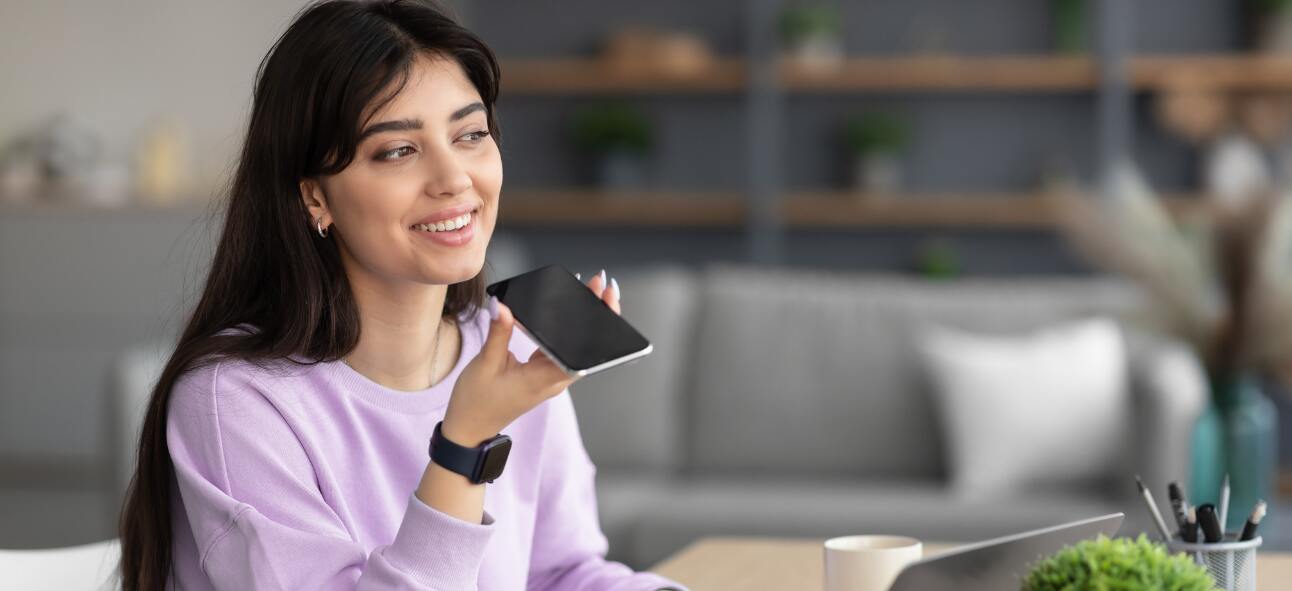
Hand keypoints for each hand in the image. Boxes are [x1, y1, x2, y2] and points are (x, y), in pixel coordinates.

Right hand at [442, 269, 621, 445]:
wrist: (469, 429)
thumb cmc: (476, 403)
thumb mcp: (485, 363)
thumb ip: (499, 332)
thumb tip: (501, 305)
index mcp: (544, 379)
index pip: (582, 351)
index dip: (597, 325)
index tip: (603, 300)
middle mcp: (553, 380)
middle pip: (584, 346)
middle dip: (594, 315)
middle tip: (599, 285)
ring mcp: (549, 379)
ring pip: (574, 347)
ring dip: (581, 321)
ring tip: (588, 291)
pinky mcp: (541, 376)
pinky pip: (559, 350)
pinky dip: (565, 331)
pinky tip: (565, 312)